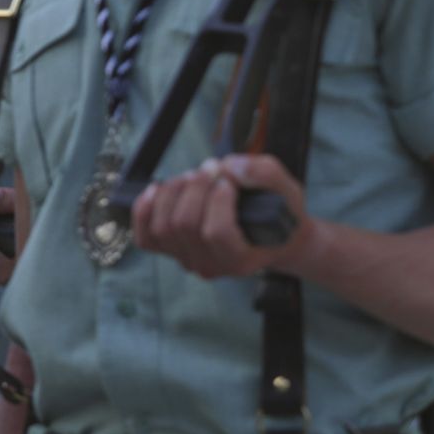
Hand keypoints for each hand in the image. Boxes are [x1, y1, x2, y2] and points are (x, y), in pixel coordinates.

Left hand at [132, 154, 312, 278]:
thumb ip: (264, 174)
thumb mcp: (288, 190)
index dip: (218, 199)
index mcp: (242, 258)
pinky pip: (146, 237)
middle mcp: (212, 266)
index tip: (230, 179)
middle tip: (212, 168)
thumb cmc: (282, 215)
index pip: (217, 232)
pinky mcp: (172, 252)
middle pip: (185, 225)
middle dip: (195, 188)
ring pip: (163, 227)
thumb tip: (228, 167)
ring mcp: (189, 261)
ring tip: (194, 176)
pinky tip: (156, 189)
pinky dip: (144, 211)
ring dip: (174, 192)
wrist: (275, 238)